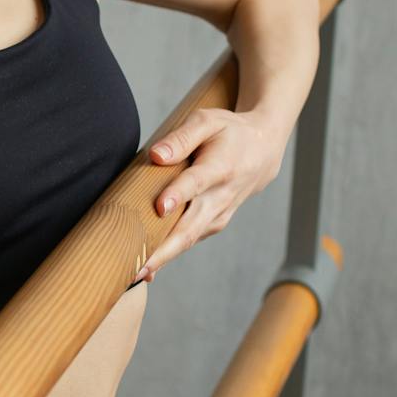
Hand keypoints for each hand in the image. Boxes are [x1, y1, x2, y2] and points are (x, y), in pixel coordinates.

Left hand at [133, 106, 284, 283]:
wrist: (262, 152)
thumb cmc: (228, 133)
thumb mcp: (208, 121)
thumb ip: (181, 137)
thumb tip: (155, 156)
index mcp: (219, 167)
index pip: (197, 182)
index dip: (179, 194)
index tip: (160, 206)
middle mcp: (221, 196)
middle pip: (190, 225)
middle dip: (163, 248)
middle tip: (136, 264)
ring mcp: (219, 214)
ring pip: (188, 239)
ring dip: (163, 257)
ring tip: (133, 274)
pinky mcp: (213, 224)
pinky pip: (189, 241)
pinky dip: (169, 254)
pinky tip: (147, 269)